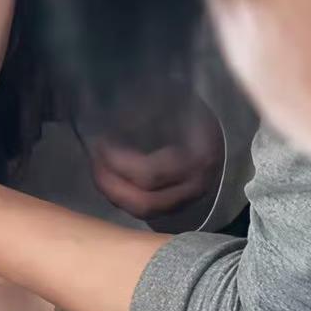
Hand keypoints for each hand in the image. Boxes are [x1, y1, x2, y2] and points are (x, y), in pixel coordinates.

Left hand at [82, 95, 223, 219]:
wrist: (216, 119)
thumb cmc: (190, 104)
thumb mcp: (170, 99)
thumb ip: (142, 114)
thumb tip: (110, 128)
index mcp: (198, 159)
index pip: (150, 174)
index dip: (118, 163)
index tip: (101, 142)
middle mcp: (195, 187)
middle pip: (145, 202)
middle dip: (112, 185)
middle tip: (94, 161)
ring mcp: (188, 199)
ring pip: (143, 211)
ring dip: (114, 193)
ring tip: (97, 170)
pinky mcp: (178, 202)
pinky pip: (145, 210)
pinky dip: (124, 198)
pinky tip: (110, 179)